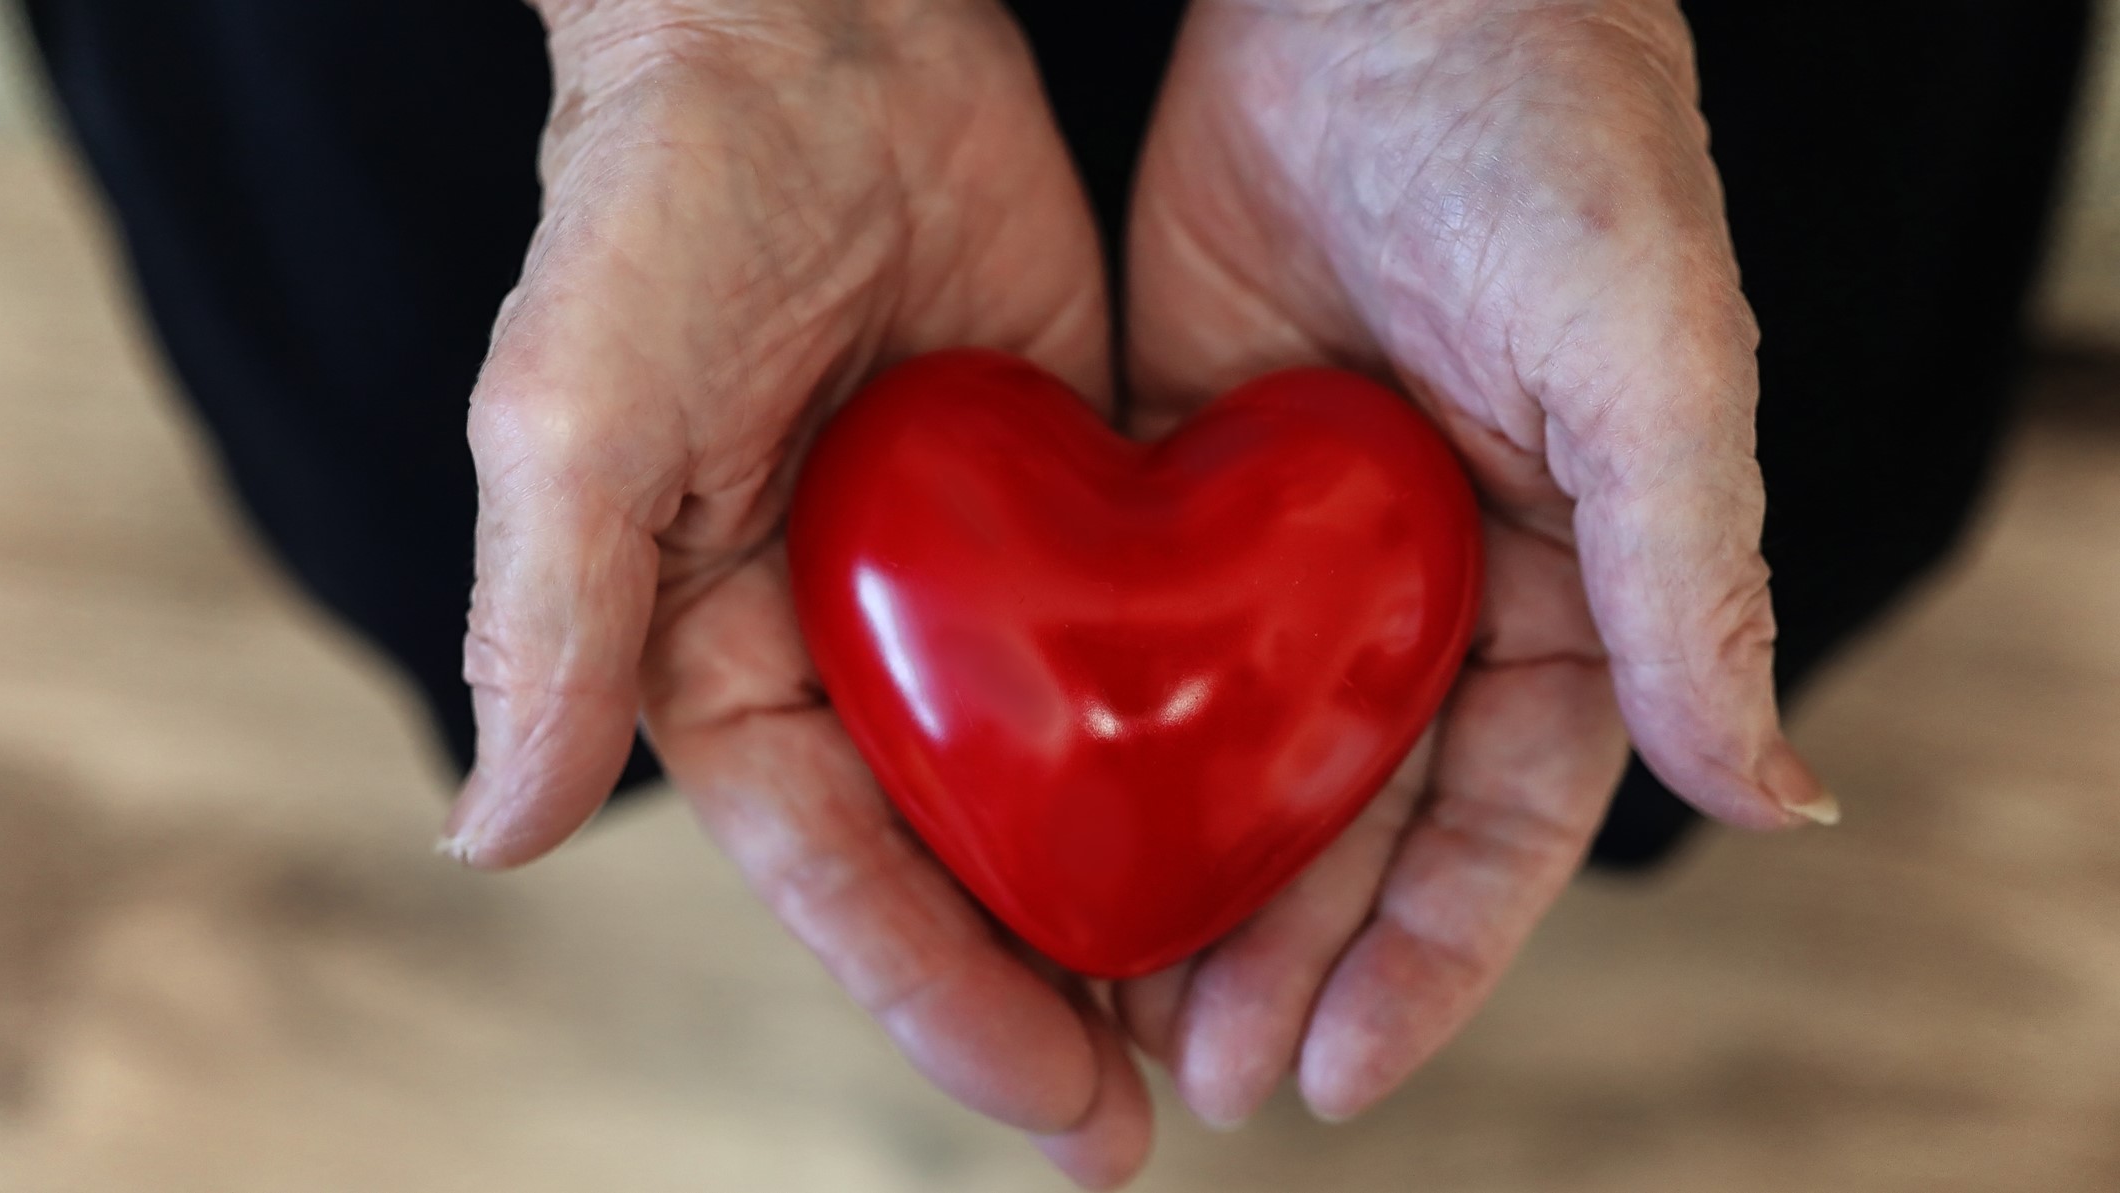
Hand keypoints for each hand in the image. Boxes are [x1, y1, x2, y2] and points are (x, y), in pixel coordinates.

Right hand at [444, 3, 1146, 1183]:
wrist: (808, 24)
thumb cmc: (660, 205)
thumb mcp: (576, 413)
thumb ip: (548, 620)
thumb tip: (495, 838)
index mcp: (726, 660)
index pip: (838, 875)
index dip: (939, 1004)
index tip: (1056, 1109)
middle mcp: (848, 647)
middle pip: (956, 864)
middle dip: (1043, 1002)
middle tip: (1145, 1126)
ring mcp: (968, 585)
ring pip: (1057, 787)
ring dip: (1133, 906)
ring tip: (1233, 1025)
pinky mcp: (1066, 504)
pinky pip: (1138, 654)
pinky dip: (1194, 751)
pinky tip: (1280, 828)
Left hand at [1115, 0, 1836, 1127]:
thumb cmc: (1552, 143)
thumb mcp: (1651, 364)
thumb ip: (1696, 581)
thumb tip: (1782, 794)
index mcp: (1562, 585)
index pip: (1503, 820)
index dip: (1431, 956)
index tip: (1339, 1070)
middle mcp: (1429, 587)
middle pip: (1357, 815)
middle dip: (1288, 952)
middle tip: (1197, 1069)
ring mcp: (1297, 544)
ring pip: (1240, 754)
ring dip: (1187, 880)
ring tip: (1112, 1007)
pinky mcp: (1178, 481)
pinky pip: (1136, 638)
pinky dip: (1098, 743)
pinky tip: (1038, 829)